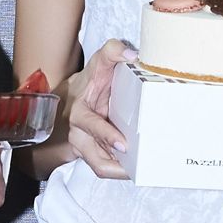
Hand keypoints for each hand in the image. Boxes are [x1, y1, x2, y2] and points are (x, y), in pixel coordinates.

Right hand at [66, 39, 135, 179]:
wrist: (79, 94)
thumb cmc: (92, 80)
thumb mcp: (100, 61)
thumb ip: (113, 51)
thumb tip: (131, 54)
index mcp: (79, 112)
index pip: (90, 126)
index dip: (106, 136)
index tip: (124, 144)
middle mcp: (79, 133)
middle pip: (96, 158)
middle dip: (117, 166)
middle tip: (140, 167)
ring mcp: (85, 146)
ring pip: (101, 167)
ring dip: (121, 172)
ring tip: (144, 170)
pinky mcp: (94, 153)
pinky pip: (106, 167)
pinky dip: (121, 170)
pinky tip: (139, 167)